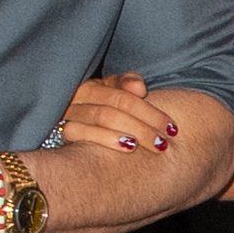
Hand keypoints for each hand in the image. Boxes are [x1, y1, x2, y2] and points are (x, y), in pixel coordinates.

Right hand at [55, 74, 175, 152]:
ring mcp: (68, 112)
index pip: (125, 96)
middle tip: (164, 143)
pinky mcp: (62, 131)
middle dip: (144, 126)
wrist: (68, 132)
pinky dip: (106, 139)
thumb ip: (128, 85)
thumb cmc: (101, 110)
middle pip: (116, 108)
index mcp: (95, 85)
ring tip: (153, 145)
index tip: (171, 127)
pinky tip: (127, 147)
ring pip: (102, 117)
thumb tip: (139, 88)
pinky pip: (82, 133)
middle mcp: (79, 95)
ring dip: (131, 131)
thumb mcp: (114, 94)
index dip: (150, 112)